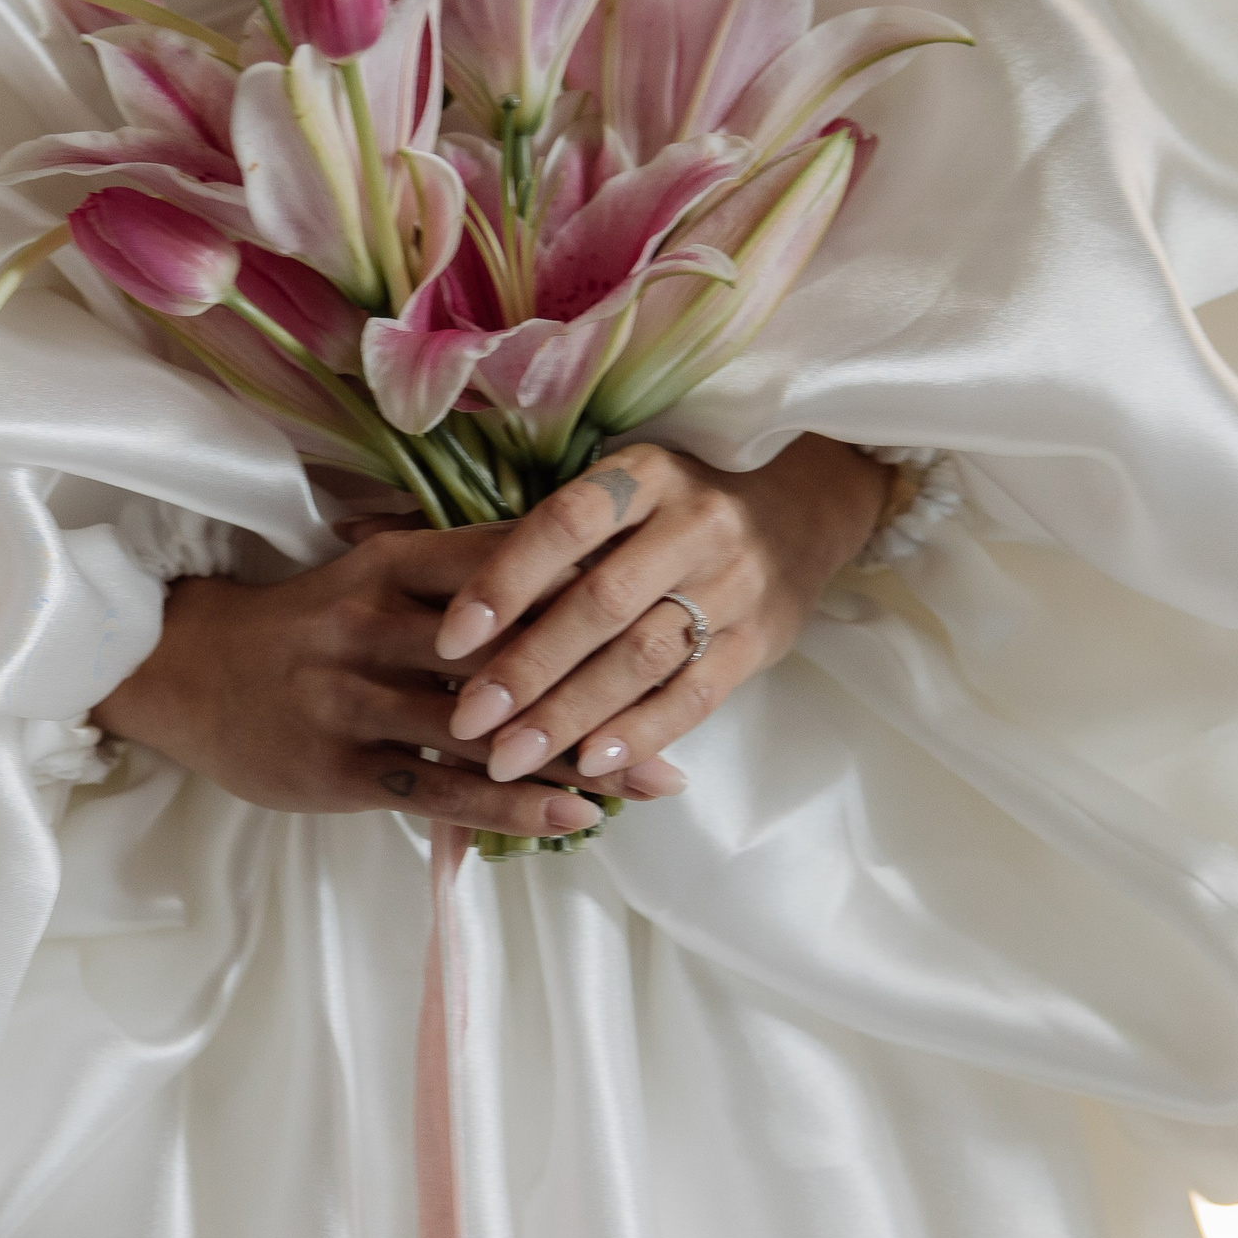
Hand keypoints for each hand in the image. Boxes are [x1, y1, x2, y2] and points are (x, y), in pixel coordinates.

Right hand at [93, 527, 671, 838]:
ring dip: (572, 755)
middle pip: (507, 650)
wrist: (183, 674)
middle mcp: (371, 623)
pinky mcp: (338, 766)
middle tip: (685, 702)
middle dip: (600, 679)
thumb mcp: (370, 576)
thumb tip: (574, 578)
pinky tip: (572, 818)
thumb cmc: (301, 628)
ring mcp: (351, 698)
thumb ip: (455, 578)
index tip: (664, 599)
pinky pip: (440, 790)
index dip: (586, 584)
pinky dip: (512, 805)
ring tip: (648, 781)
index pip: (505, 564)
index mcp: (388, 565)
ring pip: (482, 728)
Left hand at [434, 437, 888, 782]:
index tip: (448, 638)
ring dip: (571, 713)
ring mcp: (735, 584)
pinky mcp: (761, 639)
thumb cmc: (670, 508)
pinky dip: (640, 732)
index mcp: (645, 474)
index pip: (566, 525)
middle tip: (467, 722)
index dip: (504, 581)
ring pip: (643, 656)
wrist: (800, 511)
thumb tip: (437, 595)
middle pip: (601, 603)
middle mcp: (695, 523)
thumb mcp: (621, 493)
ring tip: (509, 757)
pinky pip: (695, 694)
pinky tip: (589, 763)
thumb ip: (553, 540)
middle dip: (527, 668)